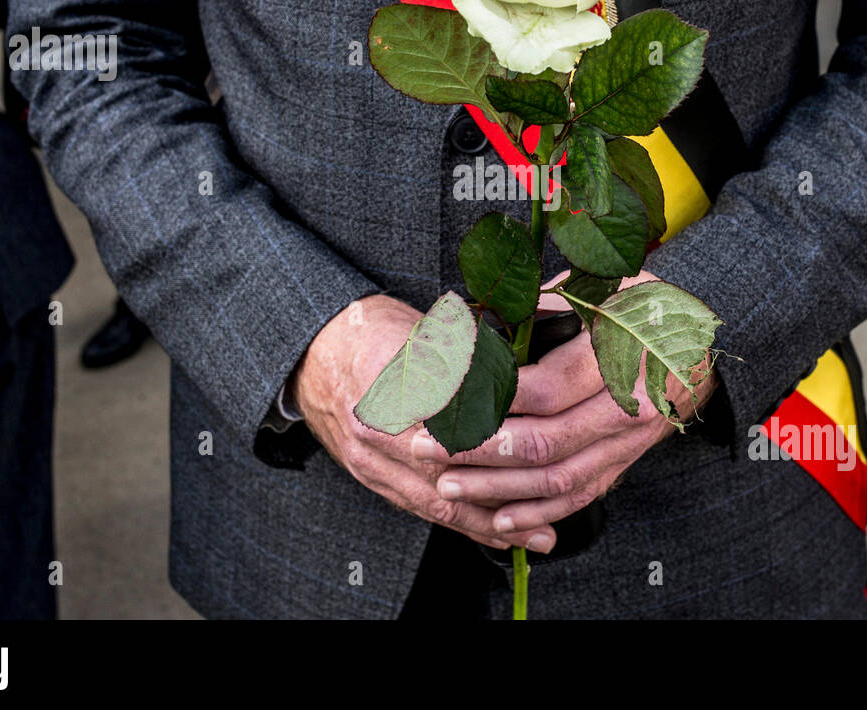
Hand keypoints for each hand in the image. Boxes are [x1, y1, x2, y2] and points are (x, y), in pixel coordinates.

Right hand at [288, 294, 557, 551]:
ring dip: (488, 524)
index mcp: (396, 386)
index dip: (506, 445)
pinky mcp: (367, 475)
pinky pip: (418, 507)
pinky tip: (494, 535)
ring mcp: (369, 458)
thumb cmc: (373, 330)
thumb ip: (469, 355)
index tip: (551, 454)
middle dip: (505, 498)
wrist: (312, 350)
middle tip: (554, 513)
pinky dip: (459, 522)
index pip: (461, 426)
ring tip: (536, 537)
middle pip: (452, 475)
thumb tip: (527, 369)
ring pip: (437, 502)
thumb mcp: (422, 329)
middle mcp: (379, 429)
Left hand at [411, 272, 718, 534]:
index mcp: (622, 355)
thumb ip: (540, 304)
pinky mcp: (625, 463)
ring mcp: (630, 442)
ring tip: (449, 484)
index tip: (443, 399)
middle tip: (429, 446)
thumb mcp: (598, 286)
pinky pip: (580, 496)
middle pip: (546, 442)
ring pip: (559, 479)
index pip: (545, 389)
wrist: (698, 342)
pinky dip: (538, 513)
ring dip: (498, 488)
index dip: (490, 398)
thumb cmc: (639, 305)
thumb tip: (476, 326)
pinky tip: (498, 517)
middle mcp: (631, 406)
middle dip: (479, 449)